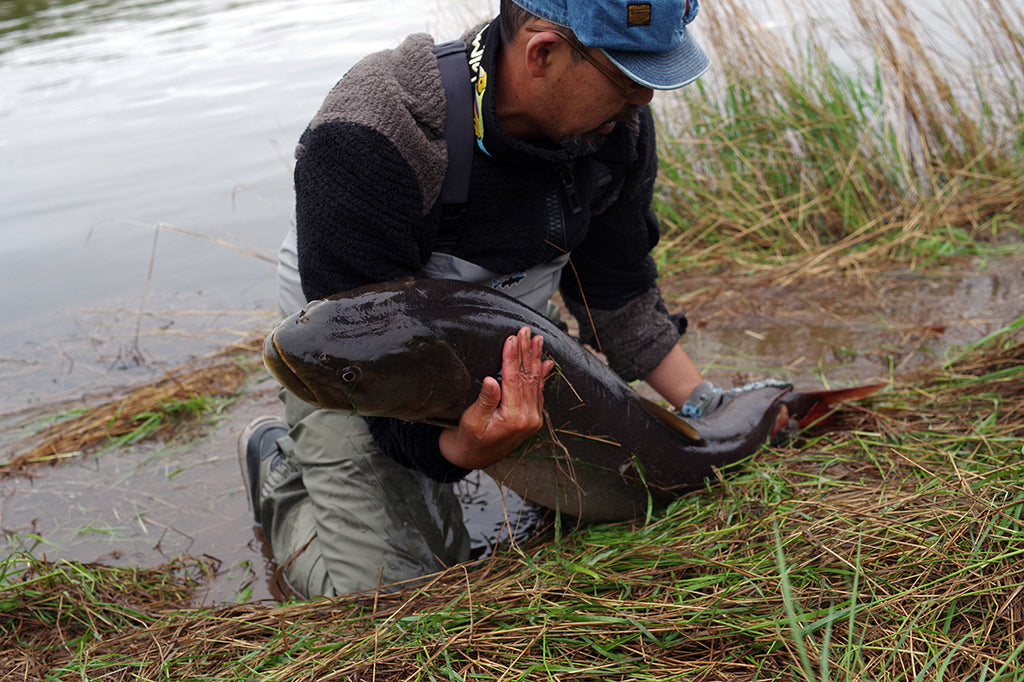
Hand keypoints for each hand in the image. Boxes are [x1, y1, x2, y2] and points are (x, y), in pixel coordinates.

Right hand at [439, 326, 554, 469]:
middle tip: (526, 331)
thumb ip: (485, 401)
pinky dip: (542, 376)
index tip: (511, 338)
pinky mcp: (533, 419)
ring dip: (536, 359)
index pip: (514, 379)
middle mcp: (528, 418)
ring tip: (537, 340)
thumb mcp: (472, 420)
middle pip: (528, 377)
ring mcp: (533, 419)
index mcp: (514, 417)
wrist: (476, 457)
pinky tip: (546, 362)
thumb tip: (491, 381)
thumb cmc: (470, 438)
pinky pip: (539, 392)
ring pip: (535, 382)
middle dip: (526, 352)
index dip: (512, 357)